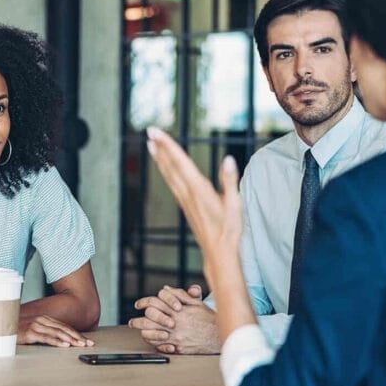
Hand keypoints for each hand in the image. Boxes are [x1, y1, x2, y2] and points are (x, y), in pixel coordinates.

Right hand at [17, 315, 94, 347]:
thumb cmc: (17, 330)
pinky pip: (46, 338)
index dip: (76, 334)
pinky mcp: (30, 333)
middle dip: (77, 337)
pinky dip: (57, 342)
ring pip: (58, 333)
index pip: (64, 327)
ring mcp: (36, 325)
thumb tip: (58, 340)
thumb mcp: (33, 329)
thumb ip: (44, 332)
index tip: (86, 340)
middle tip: (88, 344)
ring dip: (71, 339)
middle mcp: (42, 320)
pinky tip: (65, 345)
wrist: (0, 327)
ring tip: (80, 345)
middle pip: (64, 329)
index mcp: (44, 319)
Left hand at [129, 285, 217, 353]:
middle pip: (149, 318)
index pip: (155, 302)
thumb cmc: (207, 319)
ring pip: (151, 333)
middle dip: (138, 320)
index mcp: (177, 309)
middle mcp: (174, 322)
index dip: (144, 302)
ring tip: (138, 331)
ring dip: (142, 332)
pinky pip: (159, 346)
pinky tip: (151, 340)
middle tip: (133, 322)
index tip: (138, 305)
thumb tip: (165, 289)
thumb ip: (179, 294)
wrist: (219, 336)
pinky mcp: (178, 347)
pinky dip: (153, 342)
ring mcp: (175, 336)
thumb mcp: (195, 303)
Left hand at [146, 126, 241, 287]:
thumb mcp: (235, 205)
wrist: (218, 254)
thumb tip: (229, 159)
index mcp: (199, 189)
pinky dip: (165, 171)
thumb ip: (230, 180)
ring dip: (159, 158)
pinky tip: (163, 167)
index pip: (180, 161)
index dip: (168, 145)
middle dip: (160, 147)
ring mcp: (185, 200)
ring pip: (169, 174)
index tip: (156, 132)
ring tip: (151, 145)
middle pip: (171, 165)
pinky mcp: (185, 206)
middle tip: (149, 131)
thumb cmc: (230, 230)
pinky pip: (172, 183)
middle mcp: (188, 193)